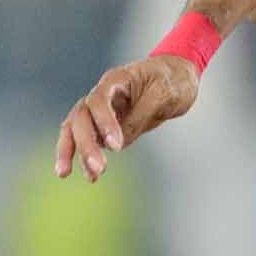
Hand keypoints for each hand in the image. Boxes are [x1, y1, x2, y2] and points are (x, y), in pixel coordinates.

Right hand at [53, 53, 200, 182]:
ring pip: (77, 129)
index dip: (103, 122)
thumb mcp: (164, 95)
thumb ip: (140, 116)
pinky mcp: (106, 126)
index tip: (116, 147)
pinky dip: (87, 158)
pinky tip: (91, 177)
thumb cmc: (172, 81)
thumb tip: (117, 143)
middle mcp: (103, 94)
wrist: (178, 78)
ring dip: (77, 152)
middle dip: (85, 143)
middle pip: (81, 116)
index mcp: (116, 80)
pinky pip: (91, 141)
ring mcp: (102, 110)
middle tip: (99, 168)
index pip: (98, 100)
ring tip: (89, 177)